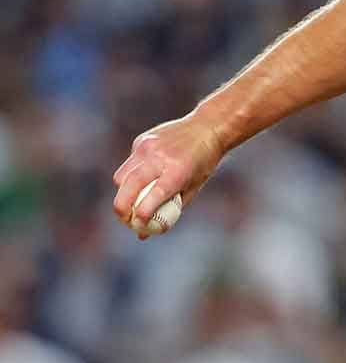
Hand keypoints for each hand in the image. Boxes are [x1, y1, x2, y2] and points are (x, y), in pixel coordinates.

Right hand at [112, 113, 224, 238]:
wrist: (207, 127)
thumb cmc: (203, 163)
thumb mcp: (193, 187)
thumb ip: (169, 210)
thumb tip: (144, 234)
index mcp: (178, 170)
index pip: (153, 195)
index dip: (142, 213)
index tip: (138, 225)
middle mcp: (160, 158)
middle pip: (128, 185)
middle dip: (121, 207)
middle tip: (123, 219)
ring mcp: (148, 147)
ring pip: (122, 175)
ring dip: (123, 192)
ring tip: (132, 200)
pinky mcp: (141, 141)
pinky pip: (129, 163)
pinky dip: (132, 175)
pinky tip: (146, 175)